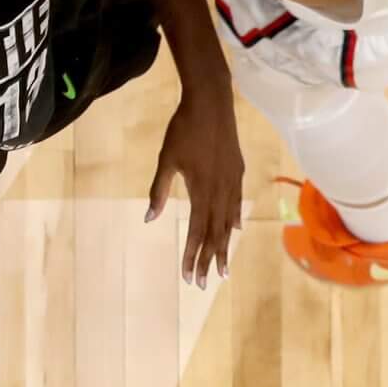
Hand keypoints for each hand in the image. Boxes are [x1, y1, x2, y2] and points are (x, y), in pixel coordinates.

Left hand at [147, 85, 244, 287]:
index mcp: (200, 190)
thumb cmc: (183, 129)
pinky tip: (234, 230)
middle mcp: (219, 191)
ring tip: (222, 268)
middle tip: (203, 283)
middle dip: (207, 260)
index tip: (187, 276)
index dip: (191, 255)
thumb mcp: (166, 160)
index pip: (196, 231)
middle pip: (214, 233)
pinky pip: (236, 203)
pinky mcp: (237, 171)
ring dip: (224, 247)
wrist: (211, 103)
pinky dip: (234, 220)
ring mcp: (231, 182)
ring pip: (228, 222)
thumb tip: (150, 219)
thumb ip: (158, 191)